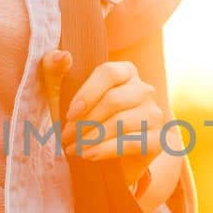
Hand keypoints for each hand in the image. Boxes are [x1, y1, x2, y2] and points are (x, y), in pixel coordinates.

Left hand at [39, 50, 160, 190]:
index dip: (87, 93)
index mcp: (125, 72)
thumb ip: (55, 69)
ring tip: (74, 149)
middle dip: (85, 122)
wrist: (109, 157)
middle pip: (114, 100)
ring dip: (91, 138)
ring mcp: (154, 114)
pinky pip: (131, 143)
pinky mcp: (157, 140)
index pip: (109, 73)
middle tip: (66, 138)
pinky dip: (105, 150)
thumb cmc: (82, 119)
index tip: (69, 115)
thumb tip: (63, 55)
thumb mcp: (62, 94)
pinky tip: (89, 155)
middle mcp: (144, 90)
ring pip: (121, 123)